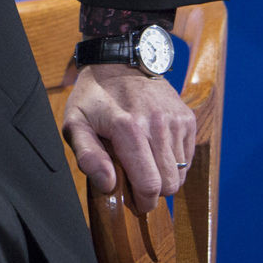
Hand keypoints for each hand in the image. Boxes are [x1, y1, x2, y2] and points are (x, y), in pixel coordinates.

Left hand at [61, 63, 195, 214]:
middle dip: (153, 192)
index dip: (143, 202)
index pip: (150, 185)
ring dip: (163, 176)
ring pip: (180, 173)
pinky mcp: (186, 117)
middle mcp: (157, 124)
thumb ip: (88, 156)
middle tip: (135, 183)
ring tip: (142, 163)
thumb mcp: (75, 122)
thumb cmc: (93, 96)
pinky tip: (154, 150)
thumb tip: (109, 185)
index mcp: (128, 128)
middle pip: (170, 184)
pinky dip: (173, 162)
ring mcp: (175, 120)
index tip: (132, 201)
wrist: (118, 60)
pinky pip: (187, 157)